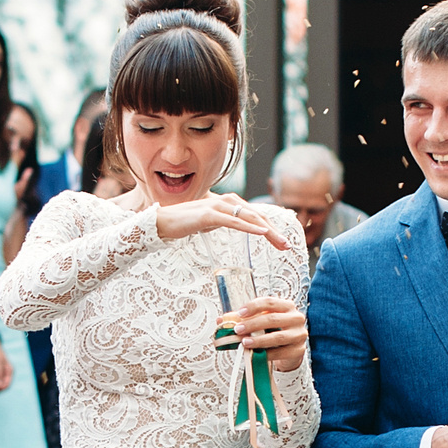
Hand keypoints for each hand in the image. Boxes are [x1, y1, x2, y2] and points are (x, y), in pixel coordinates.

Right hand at [152, 194, 290, 249]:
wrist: (161, 222)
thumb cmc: (184, 222)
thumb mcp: (210, 222)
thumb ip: (224, 221)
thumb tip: (235, 226)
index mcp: (228, 203)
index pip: (255, 215)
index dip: (271, 228)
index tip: (281, 242)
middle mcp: (226, 201)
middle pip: (257, 216)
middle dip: (274, 231)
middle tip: (286, 246)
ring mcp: (218, 207)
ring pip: (249, 218)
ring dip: (268, 230)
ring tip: (280, 242)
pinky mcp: (209, 215)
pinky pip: (234, 221)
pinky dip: (250, 227)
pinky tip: (262, 232)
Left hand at [226, 296, 307, 372]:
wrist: (289, 348)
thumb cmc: (273, 330)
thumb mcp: (261, 321)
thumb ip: (243, 319)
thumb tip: (221, 320)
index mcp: (286, 306)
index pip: (269, 302)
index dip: (254, 306)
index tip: (240, 313)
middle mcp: (296, 318)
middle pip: (273, 319)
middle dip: (253, 324)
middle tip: (238, 330)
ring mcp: (299, 335)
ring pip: (278, 336)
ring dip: (259, 340)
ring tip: (244, 343)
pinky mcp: (298, 350)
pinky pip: (281, 353)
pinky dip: (267, 354)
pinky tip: (256, 355)